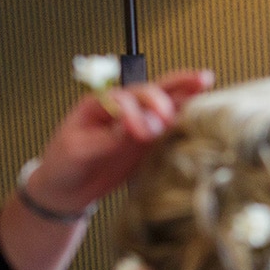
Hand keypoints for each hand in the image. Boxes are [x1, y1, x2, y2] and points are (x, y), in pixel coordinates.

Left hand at [26, 68, 213, 214]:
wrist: (66, 189)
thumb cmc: (64, 163)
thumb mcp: (77, 150)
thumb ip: (105, 139)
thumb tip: (133, 130)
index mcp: (101, 104)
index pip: (126, 98)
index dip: (136, 112)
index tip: (138, 133)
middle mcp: (123, 109)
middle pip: (151, 90)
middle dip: (171, 87)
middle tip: (190, 91)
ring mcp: (139, 124)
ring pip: (166, 103)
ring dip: (185, 92)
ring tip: (205, 80)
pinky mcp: (149, 143)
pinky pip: (171, 128)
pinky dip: (187, 118)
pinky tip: (203, 109)